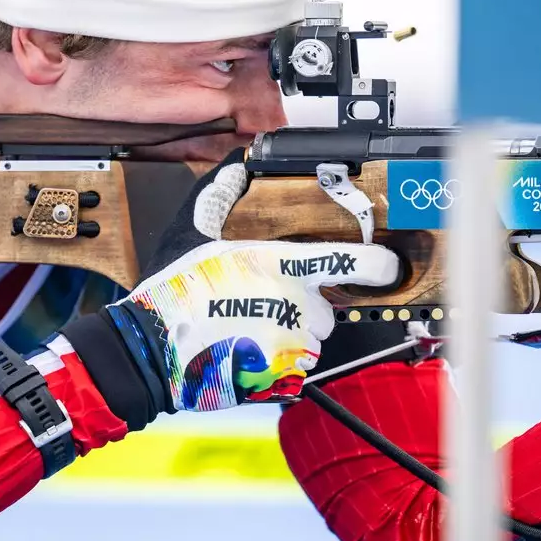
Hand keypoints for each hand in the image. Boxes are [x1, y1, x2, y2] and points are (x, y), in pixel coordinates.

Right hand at [67, 154, 399, 412]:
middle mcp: (296, 305)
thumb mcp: (191, 227)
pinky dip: (280, 359)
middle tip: (267, 297)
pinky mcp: (281, 376)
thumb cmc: (172, 290)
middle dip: (308, 301)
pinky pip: (296, 366)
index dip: (379, 264)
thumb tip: (237, 164)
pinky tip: (249, 347)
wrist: (153, 349)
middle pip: (329, 304)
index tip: (387, 265)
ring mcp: (291, 344)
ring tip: (252, 324)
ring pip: (313, 337)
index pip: (354, 263)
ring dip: (294, 330)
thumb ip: (220, 191)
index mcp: (282, 265)